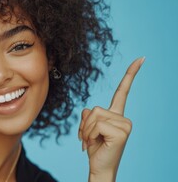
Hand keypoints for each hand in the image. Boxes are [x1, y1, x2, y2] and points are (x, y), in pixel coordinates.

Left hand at [78, 57, 144, 180]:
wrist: (99, 168)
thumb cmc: (94, 148)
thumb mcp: (88, 128)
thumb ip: (88, 115)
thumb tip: (89, 111)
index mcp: (117, 115)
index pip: (123, 91)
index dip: (130, 74)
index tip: (141, 58)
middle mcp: (123, 118)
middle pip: (94, 109)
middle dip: (84, 125)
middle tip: (88, 139)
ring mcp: (125, 124)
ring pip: (93, 115)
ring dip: (85, 130)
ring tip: (91, 142)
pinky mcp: (122, 132)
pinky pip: (96, 124)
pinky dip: (89, 134)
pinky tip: (94, 144)